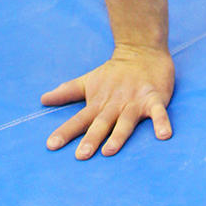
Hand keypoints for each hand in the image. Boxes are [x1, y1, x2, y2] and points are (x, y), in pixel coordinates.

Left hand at [42, 46, 174, 158]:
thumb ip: (67, 92)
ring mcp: (134, 100)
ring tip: (110, 150)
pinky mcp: (154, 98)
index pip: (79, 119)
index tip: (51, 145)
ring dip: (119, 135)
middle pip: (101, 122)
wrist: (142, 49)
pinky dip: (161, 122)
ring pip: (126, 120)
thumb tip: (42, 100)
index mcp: (98, 101)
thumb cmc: (114, 72)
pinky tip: (163, 135)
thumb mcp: (89, 81)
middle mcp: (114, 103)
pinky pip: (158, 111)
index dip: (65, 131)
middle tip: (80, 155)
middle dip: (91, 138)